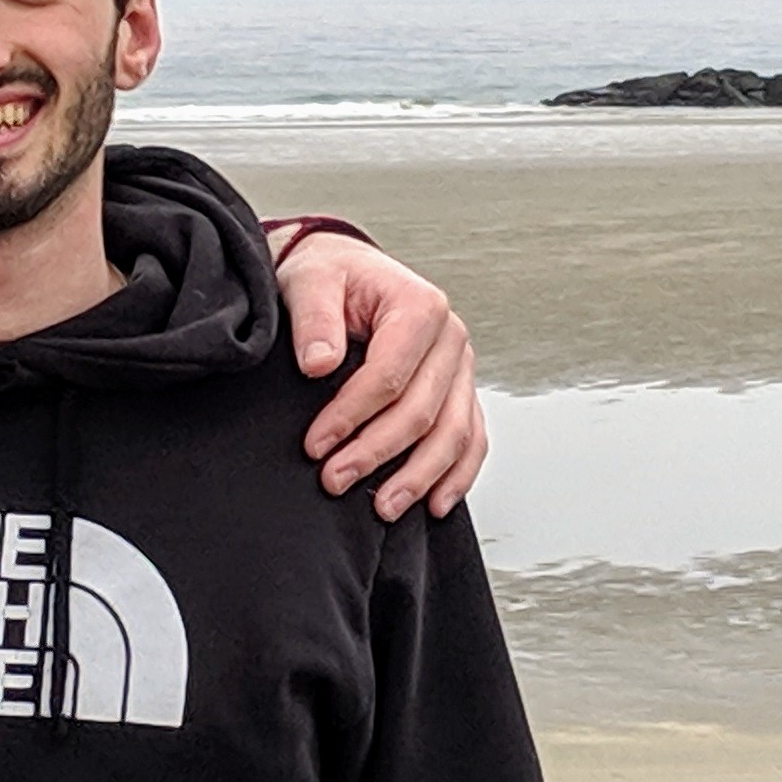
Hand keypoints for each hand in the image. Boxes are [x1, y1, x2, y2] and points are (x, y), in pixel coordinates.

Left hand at [274, 234, 486, 518]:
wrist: (346, 274)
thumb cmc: (330, 277)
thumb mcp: (310, 281)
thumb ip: (314, 318)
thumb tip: (319, 363)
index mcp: (421, 306)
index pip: (391, 374)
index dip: (352, 415)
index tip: (316, 444)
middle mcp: (451, 338)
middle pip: (423, 411)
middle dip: (377, 453)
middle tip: (335, 480)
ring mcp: (460, 369)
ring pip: (454, 434)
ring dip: (420, 477)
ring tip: (384, 508)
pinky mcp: (460, 392)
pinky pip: (471, 439)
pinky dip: (457, 475)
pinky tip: (435, 503)